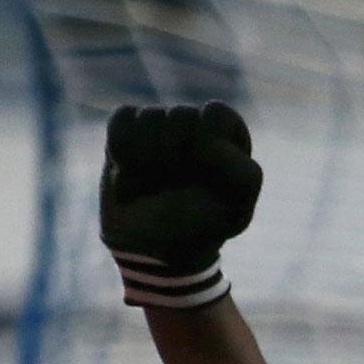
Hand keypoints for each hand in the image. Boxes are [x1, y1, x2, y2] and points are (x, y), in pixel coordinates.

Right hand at [99, 101, 262, 306]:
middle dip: (176, 159)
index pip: (217, 115)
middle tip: (176, 188)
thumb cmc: (198, 229)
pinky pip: (122, 121)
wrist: (151, 248)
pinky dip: (124, 153)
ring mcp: (160, 123)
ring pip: (149, 119)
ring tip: (155, 185)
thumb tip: (203, 141)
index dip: (208, 148)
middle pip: (181, 117)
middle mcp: (196, 123)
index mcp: (229, 137)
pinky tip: (132, 174)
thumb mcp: (234, 211)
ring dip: (149, 163)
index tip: (206, 179)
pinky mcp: (128, 127)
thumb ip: (241, 174)